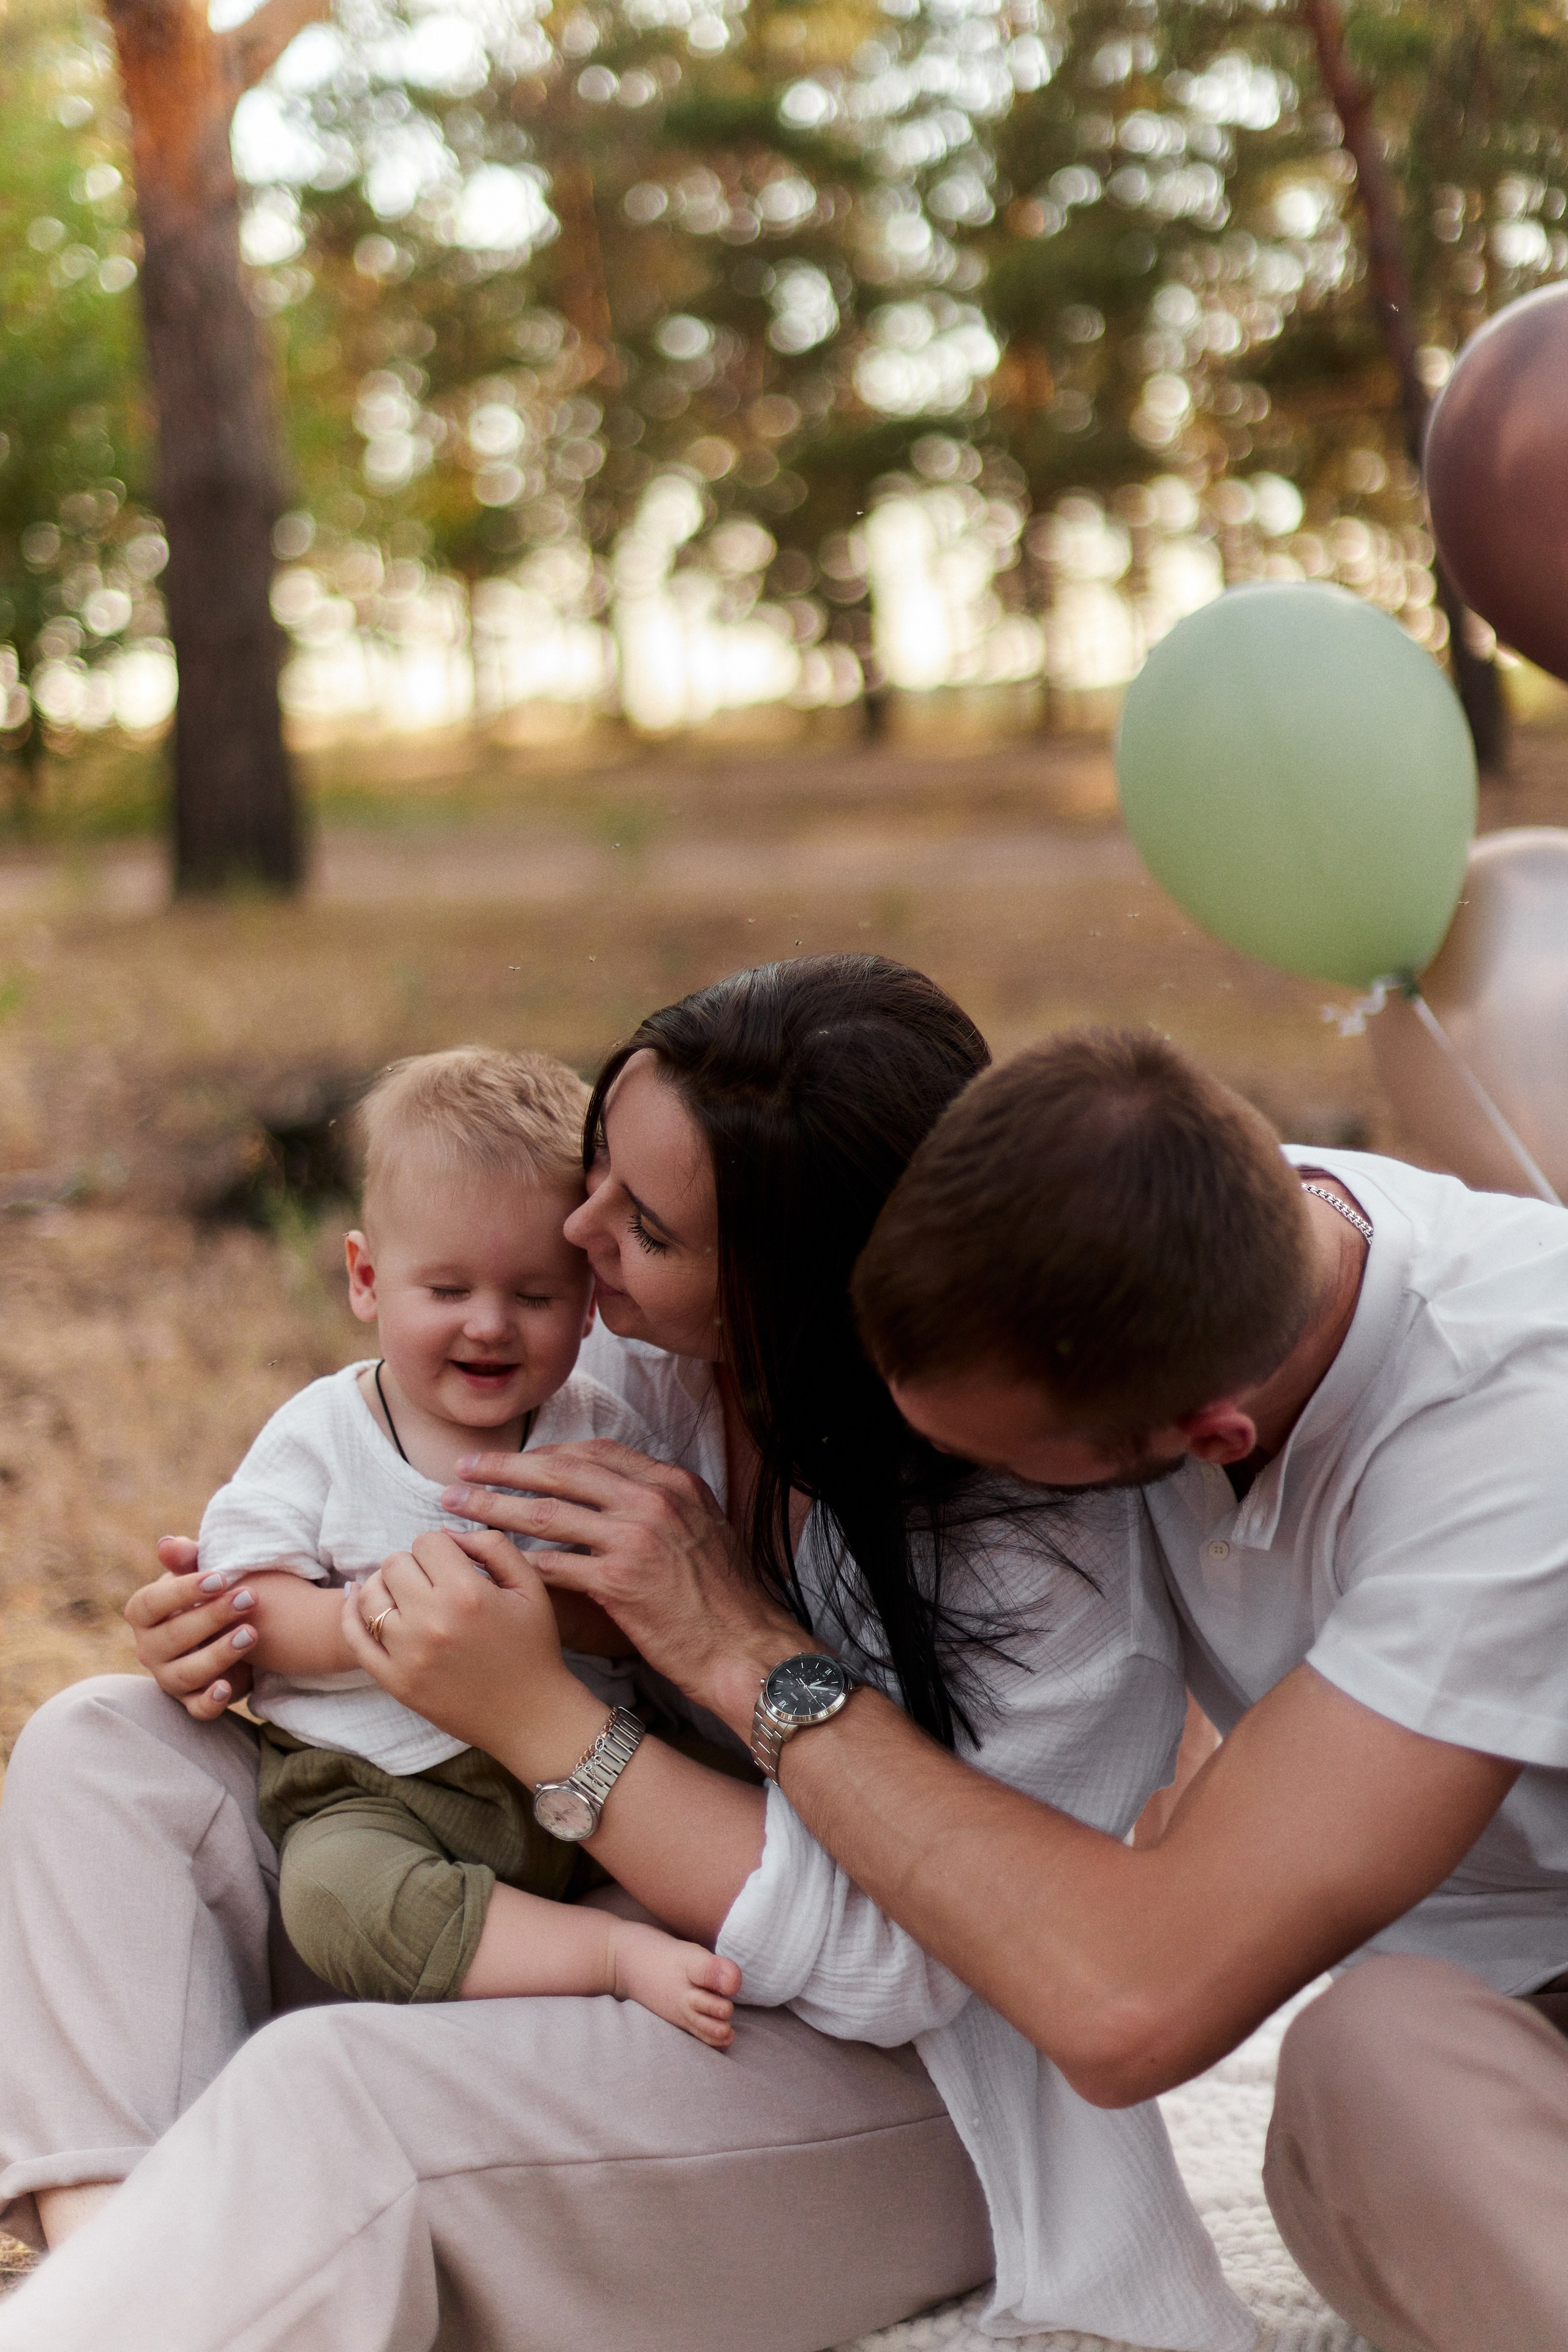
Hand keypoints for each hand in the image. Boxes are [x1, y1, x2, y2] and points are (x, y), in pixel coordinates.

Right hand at [124, 1537, 259, 1719]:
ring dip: (218, 1654)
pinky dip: (210, 1701)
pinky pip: (196, 1709)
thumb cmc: (211, 1593)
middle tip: (250, 1598)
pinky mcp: (193, 1700)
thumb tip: (167, 1543)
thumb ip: (186, 1558)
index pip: (150, 1603)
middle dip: (212, 1617)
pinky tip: (228, 1688)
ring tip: (252, 1634)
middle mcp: (150, 1649)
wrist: (232, 1625)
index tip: (220, 1578)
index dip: (183, 1591)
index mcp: (144, 1614)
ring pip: (185, 1673)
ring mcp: (169, 1677)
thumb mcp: (202, 1571)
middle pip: (171, 1638)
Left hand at [342, 1528, 607, 1781]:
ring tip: (405, 1596)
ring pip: (370, 1596)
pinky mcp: (395, 1681)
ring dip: (385, 1587)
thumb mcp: (529, 1586)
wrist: (529, 1715)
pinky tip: (358, 1601)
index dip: (441, 1548)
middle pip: (394, 1563)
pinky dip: (351, 1613)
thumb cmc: (532, 1647)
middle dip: (413, 1566)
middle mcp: (432, 1621)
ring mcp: (408, 1654)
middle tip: (431, 1583)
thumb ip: (492, 1546)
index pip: (427, 1541)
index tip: (452, 1565)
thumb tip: (446, 1532)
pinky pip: (355, 1638)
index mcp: (467, 1593)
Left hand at [439, 1441, 806, 1732]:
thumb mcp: (703, 1529)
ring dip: (494, 1508)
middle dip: (505, 1467)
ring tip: (457, 1506)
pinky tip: (488, 1563)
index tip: (513, 1460)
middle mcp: (654, 1500)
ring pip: (547, 1513)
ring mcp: (636, 1538)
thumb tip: (618, 1495)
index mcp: (673, 1482)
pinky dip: (516, 1562)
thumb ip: (661, 1505)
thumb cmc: (724, 1598)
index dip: (546, 1454)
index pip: (595, 1452)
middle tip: (463, 1468)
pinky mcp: (620, 1581)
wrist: (746, 1647)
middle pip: (561, 1471)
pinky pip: (553, 1565)